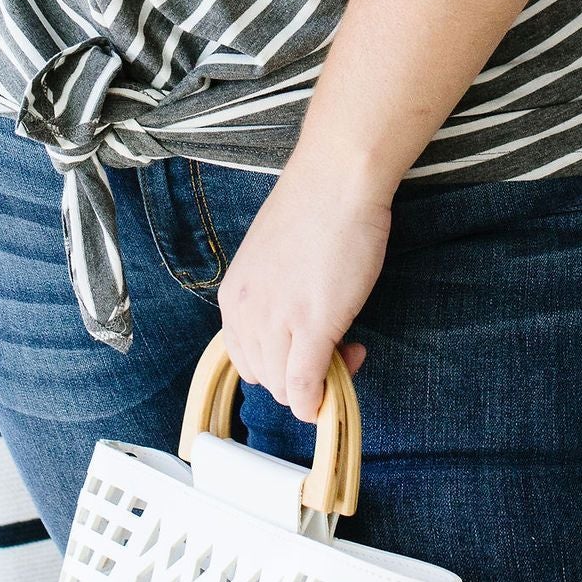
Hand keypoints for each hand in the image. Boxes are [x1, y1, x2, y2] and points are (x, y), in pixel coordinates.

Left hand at [217, 156, 387, 420]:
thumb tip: (296, 322)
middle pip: (263, 377)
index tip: (308, 346)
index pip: (244, 357)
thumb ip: (275, 295)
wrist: (336, 180)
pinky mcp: (311, 326)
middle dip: (298, 376)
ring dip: (316, 384)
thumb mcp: (274, 260)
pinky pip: (305, 387)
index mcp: (233, 297)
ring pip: (283, 388)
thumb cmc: (314, 208)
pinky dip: (318, 401)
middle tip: (336, 349)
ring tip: (349, 349)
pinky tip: (339, 384)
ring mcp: (275, 321)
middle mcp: (245, 313)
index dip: (279, 362)